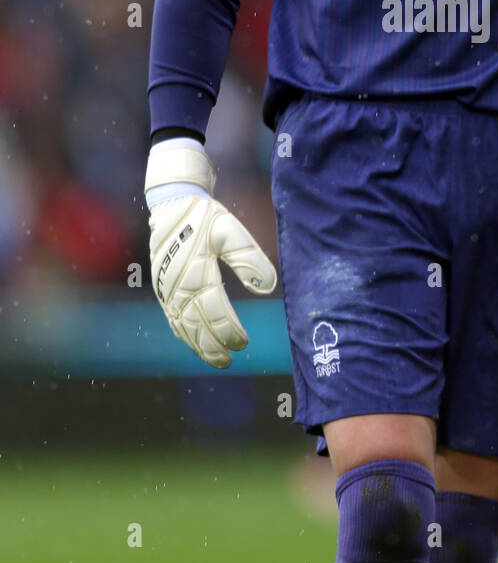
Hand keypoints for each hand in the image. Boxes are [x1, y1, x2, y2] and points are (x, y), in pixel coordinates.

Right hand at [144, 141, 276, 366]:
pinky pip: (172, 317)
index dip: (228, 331)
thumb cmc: (206, 216)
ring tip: (216, 360)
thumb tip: (269, 287)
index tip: (244, 343)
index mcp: (197, 272)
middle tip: (229, 360)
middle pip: (196, 325)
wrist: (173, 202)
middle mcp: (178, 285)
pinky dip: (183, 333)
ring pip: (182, 325)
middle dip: (212, 346)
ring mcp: (167, 288)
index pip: (214, 312)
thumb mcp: (232, 232)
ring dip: (198, 345)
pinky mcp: (162, 287)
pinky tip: (193, 342)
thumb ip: (249, 259)